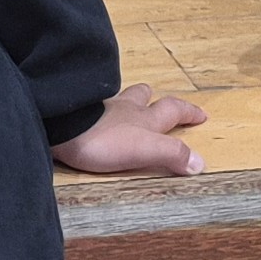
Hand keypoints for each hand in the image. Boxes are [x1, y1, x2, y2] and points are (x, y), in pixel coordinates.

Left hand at [51, 83, 209, 175]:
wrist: (58, 127)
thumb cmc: (102, 138)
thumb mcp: (144, 149)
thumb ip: (172, 155)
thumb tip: (199, 163)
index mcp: (143, 118)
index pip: (173, 110)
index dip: (189, 112)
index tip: (201, 114)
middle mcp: (123, 108)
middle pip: (141, 96)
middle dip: (152, 98)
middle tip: (155, 98)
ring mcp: (97, 108)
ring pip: (116, 98)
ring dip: (124, 100)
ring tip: (125, 105)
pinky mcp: (75, 115)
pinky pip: (90, 108)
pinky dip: (96, 109)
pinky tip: (92, 116)